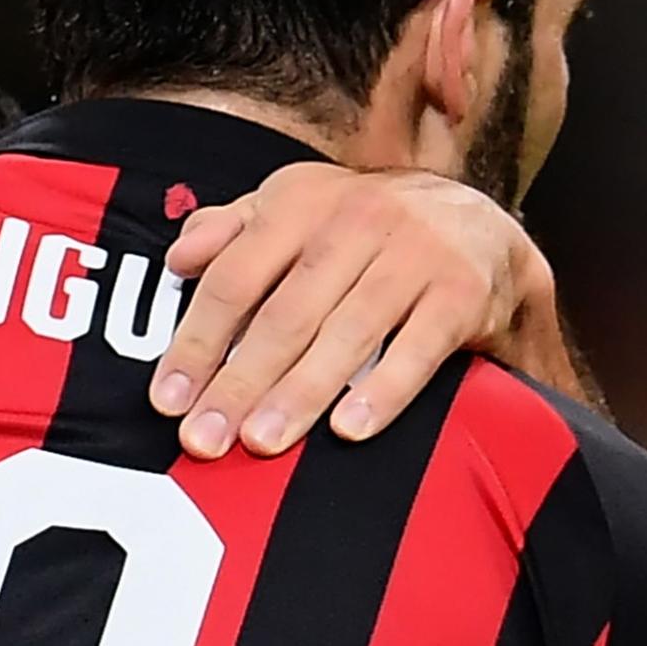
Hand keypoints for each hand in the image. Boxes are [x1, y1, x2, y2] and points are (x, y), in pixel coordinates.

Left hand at [152, 164, 570, 457]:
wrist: (479, 226)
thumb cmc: (363, 229)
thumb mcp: (295, 208)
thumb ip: (232, 231)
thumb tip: (178, 258)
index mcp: (300, 204)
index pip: (234, 280)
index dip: (196, 343)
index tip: (167, 401)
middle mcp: (356, 222)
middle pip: (285, 315)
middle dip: (239, 383)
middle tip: (205, 439)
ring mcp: (414, 255)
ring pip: (346, 334)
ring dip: (299, 394)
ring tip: (262, 442)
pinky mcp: (462, 291)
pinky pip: (418, 348)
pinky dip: (384, 390)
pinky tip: (348, 428)